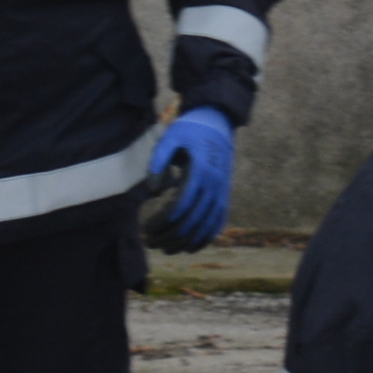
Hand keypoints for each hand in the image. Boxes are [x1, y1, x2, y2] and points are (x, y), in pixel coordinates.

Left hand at [147, 108, 235, 252]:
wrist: (217, 122)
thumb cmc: (189, 131)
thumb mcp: (171, 138)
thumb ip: (159, 161)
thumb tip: (153, 190)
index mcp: (202, 170)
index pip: (184, 203)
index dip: (166, 219)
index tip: (148, 228)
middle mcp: (215, 183)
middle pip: (195, 217)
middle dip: (173, 234)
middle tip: (152, 243)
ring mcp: (222, 189)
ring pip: (209, 222)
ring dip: (189, 240)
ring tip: (170, 250)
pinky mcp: (225, 192)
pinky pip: (220, 219)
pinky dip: (208, 235)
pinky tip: (193, 247)